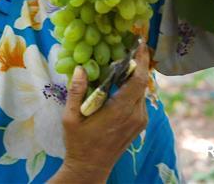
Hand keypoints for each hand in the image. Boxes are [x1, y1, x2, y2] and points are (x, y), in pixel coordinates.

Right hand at [53, 44, 150, 182]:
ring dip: (136, 75)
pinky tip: (122, 80)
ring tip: (125, 59)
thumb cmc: (78, 143)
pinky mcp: (139, 124)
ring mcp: (139, 121)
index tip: (140, 44)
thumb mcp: (70, 117)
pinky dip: (134, 86)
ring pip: (142, 91)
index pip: (138, 81)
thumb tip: (80, 68)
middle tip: (131, 45)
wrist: (90, 168)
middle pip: (142, 83)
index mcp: (120, 111)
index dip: (141, 61)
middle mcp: (135, 115)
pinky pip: (140, 99)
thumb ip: (76, 92)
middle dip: (139, 63)